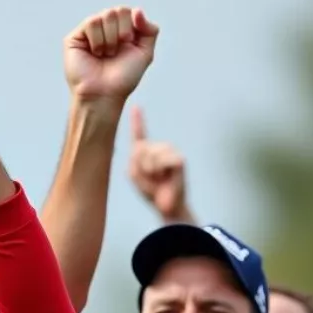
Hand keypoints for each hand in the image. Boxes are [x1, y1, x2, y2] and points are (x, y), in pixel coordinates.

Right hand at [63, 7, 158, 106]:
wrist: (104, 94)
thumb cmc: (123, 78)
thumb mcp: (145, 53)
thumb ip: (149, 29)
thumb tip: (136, 11)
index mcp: (121, 29)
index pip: (130, 11)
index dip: (132, 25)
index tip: (129, 43)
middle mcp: (105, 28)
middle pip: (119, 10)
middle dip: (122, 32)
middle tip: (116, 52)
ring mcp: (90, 32)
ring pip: (106, 15)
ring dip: (110, 39)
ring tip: (105, 55)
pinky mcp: (75, 37)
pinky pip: (91, 22)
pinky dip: (97, 40)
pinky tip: (95, 53)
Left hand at [128, 106, 189, 222]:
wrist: (166, 206)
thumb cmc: (151, 191)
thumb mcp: (135, 174)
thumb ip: (134, 158)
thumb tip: (142, 146)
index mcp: (147, 153)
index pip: (140, 134)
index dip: (137, 120)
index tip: (136, 106)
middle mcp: (159, 149)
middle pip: (139, 148)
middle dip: (139, 166)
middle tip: (150, 178)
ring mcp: (170, 152)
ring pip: (150, 154)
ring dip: (149, 170)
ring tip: (158, 178)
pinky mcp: (179, 159)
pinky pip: (163, 160)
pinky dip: (161, 170)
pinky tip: (167, 176)